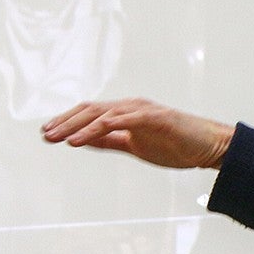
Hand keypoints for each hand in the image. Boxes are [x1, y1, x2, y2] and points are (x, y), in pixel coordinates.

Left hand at [41, 98, 233, 169]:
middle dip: (64, 121)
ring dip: (74, 125)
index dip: (66, 121)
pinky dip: (95, 129)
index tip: (47, 133)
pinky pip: (118, 121)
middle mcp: (130, 107)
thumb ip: (110, 141)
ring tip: (56, 138)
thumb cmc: (176, 144)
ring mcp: (141, 110)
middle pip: (89, 110)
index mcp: (126, 113)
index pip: (89, 113)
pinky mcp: (152, 117)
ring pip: (100, 113)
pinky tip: (79, 140)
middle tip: (44, 135)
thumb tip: (83, 140)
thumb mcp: (135, 145)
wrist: (209, 146)